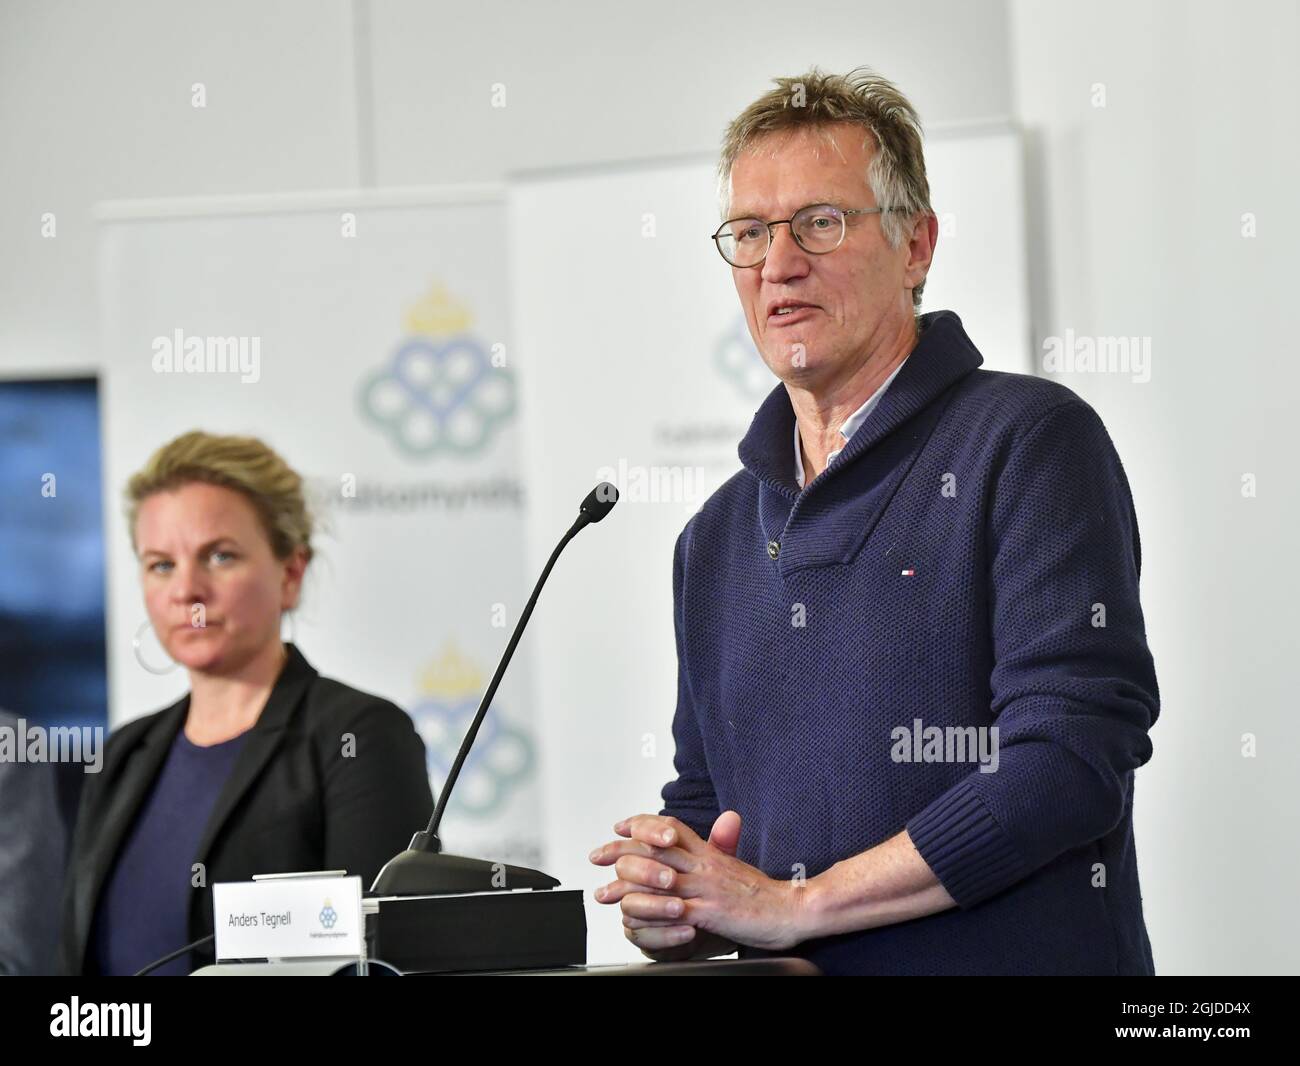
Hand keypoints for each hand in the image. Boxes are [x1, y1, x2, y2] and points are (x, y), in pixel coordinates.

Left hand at [589, 811, 814, 957]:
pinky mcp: (710, 912)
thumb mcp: (733, 866)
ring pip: (657, 877)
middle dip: (620, 851)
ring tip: (604, 893)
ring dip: (625, 885)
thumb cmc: (763, 894)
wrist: (792, 909)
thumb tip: (690, 846)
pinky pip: (672, 910)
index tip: (619, 827)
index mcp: (709, 852)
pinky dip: (649, 913)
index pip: (669, 827)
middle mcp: (704, 864)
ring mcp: (706, 888)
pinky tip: (632, 917)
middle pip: (655, 848)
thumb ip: (711, 853)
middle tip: (598, 856)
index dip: (641, 824)